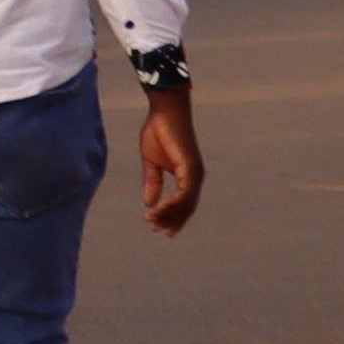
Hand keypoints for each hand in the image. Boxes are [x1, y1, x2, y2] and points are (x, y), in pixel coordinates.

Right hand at [141, 84, 205, 233]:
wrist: (165, 112)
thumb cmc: (158, 132)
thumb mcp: (151, 162)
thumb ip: (152, 182)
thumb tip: (148, 203)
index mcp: (187, 176)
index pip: (184, 203)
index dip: (173, 217)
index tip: (160, 229)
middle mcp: (195, 178)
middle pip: (186, 208)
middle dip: (172, 221)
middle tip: (157, 231)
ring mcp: (195, 174)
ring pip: (186, 204)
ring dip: (169, 215)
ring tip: (152, 222)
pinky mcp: (191, 169)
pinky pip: (184, 194)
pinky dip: (172, 204)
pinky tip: (158, 210)